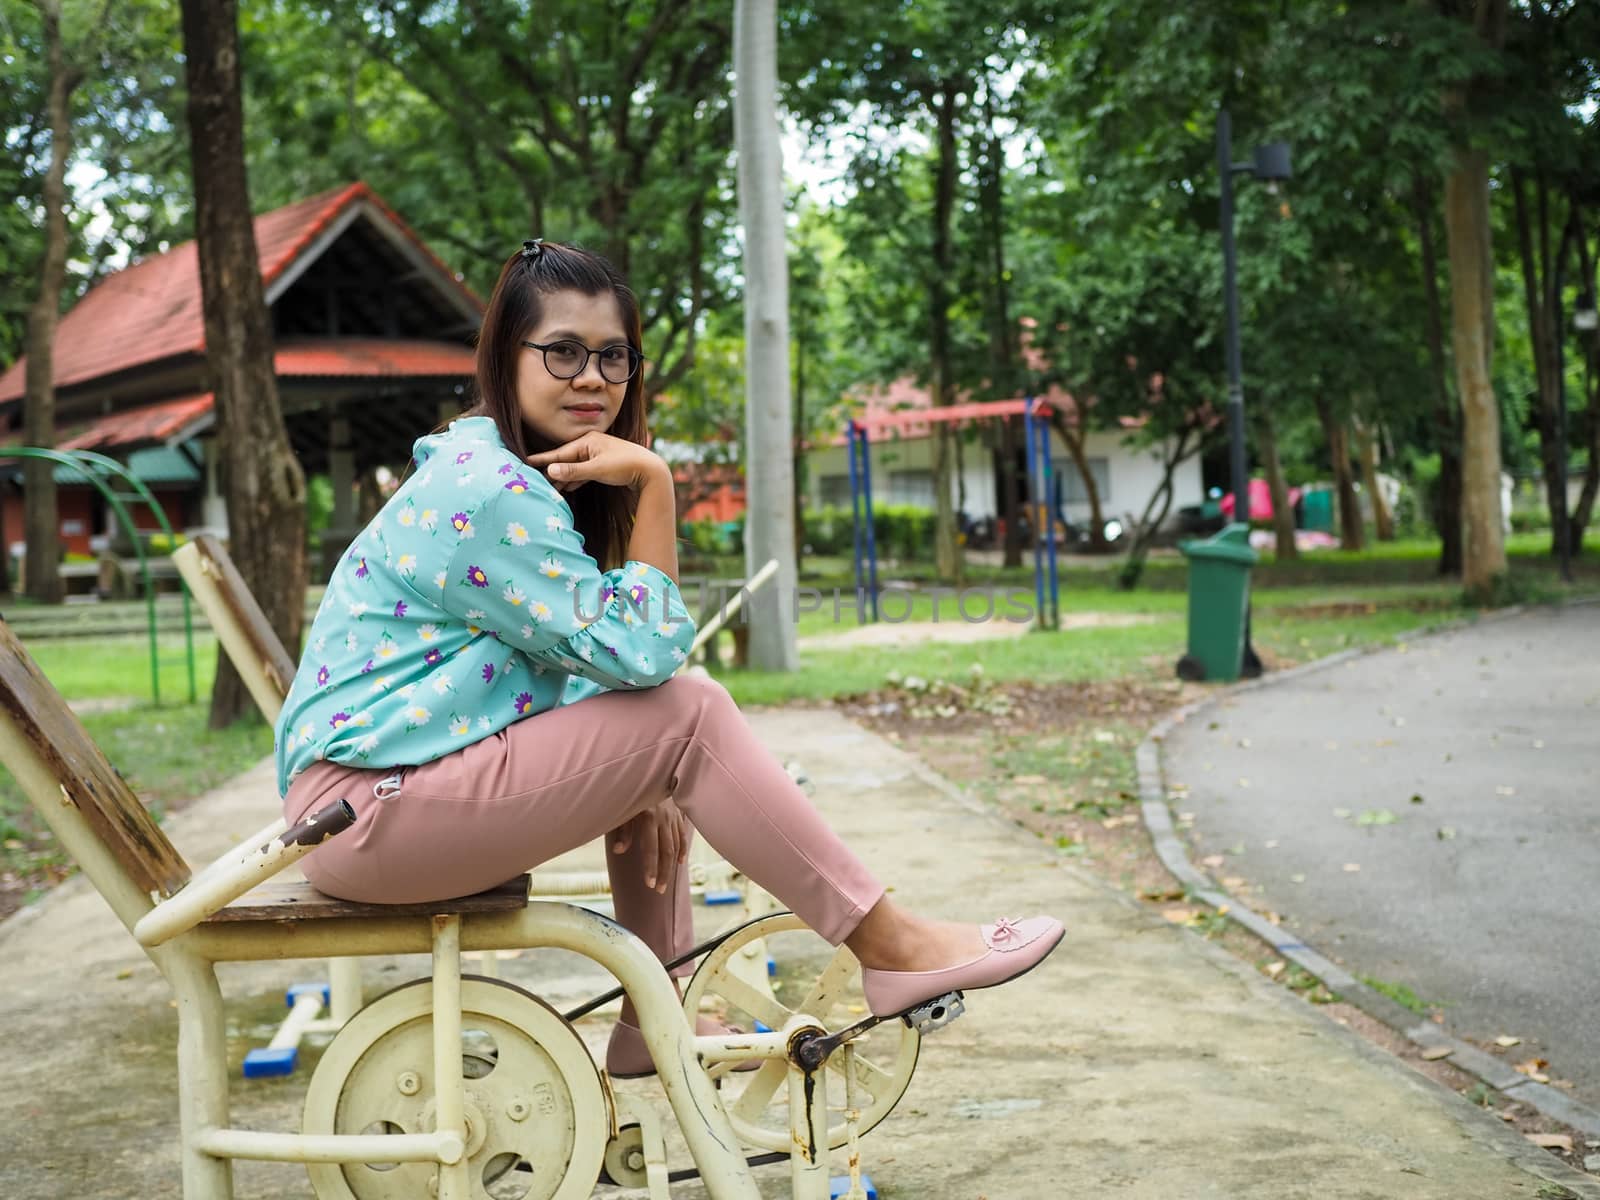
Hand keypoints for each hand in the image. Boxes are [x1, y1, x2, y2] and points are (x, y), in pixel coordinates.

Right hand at [525, 432, 667, 494]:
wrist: (651, 471)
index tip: (524, 461)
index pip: (559, 453)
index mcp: (587, 441)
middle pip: (565, 460)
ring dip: (563, 478)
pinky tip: (567, 487)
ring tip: (547, 487)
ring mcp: (597, 455)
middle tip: (532, 479)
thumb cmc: (625, 466)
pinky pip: (584, 472)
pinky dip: (575, 480)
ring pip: (574, 468)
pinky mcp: (604, 465)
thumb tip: (550, 470)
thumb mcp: (597, 469)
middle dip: (550, 471)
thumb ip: (573, 471)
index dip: (541, 459)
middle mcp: (590, 445)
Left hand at [610, 798, 691, 893]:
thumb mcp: (622, 807)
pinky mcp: (679, 813)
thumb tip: (619, 851)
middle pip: (666, 851)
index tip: (650, 884)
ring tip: (666, 883)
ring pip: (676, 845)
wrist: (651, 768)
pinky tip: (680, 862)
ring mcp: (673, 816)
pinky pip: (682, 834)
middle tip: (659, 890)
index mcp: (648, 817)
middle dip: (663, 872)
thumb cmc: (631, 789)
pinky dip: (682, 849)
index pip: (651, 849)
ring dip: (672, 866)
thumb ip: (622, 829)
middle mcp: (663, 818)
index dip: (651, 868)